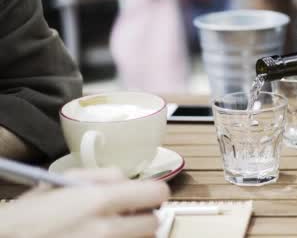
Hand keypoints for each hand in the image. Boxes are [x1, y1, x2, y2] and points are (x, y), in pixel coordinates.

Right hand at [0, 168, 169, 237]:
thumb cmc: (28, 216)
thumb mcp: (61, 182)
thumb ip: (102, 176)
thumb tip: (128, 179)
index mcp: (99, 200)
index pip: (157, 193)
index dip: (153, 193)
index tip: (146, 196)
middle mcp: (107, 229)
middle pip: (153, 224)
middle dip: (143, 219)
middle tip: (127, 217)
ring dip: (134, 236)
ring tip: (112, 231)